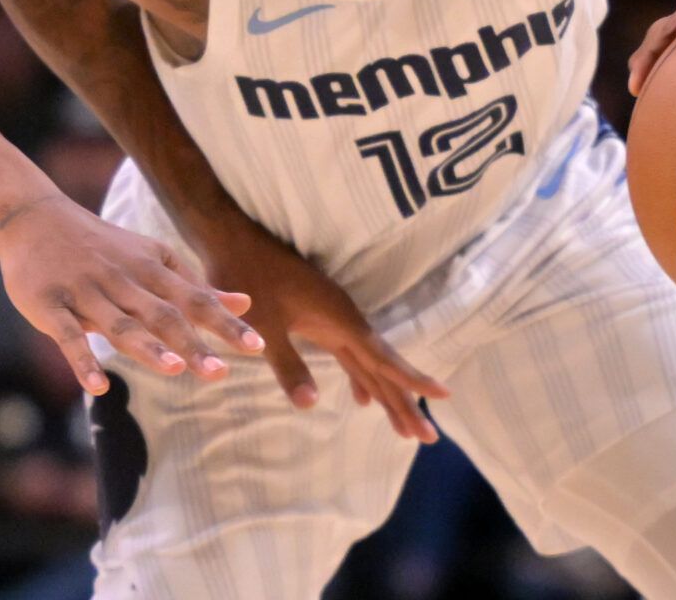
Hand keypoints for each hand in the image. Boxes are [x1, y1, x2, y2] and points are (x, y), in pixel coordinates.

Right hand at [0, 195, 262, 394]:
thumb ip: (194, 285)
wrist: (32, 217)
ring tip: (173, 370)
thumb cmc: (100, 246)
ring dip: (146, 348)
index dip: (224, 323)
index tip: (256, 346)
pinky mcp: (48, 305)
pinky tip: (98, 387)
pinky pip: (68, 335)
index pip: (194, 300)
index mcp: (150, 269)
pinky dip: (82, 361)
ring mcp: (84, 292)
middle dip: (192, 343)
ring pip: (119, 323)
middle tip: (220, 373)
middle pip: (161, 315)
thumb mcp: (151, 258)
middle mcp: (122, 279)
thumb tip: (245, 303)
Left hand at [205, 222, 448, 441]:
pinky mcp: (319, 316)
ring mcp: (333, 317)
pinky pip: (351, 354)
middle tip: (427, 437)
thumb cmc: (245, 276)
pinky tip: (362, 396)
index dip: (412, 380)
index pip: (383, 359)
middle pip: (382, 367)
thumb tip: (310, 406)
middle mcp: (344, 319)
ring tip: (404, 427)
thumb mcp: (262, 325)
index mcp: (339, 320)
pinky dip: (361, 378)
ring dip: (386, 393)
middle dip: (404, 402)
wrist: (232, 237)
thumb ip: (287, 364)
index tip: (443, 395)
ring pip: (368, 362)